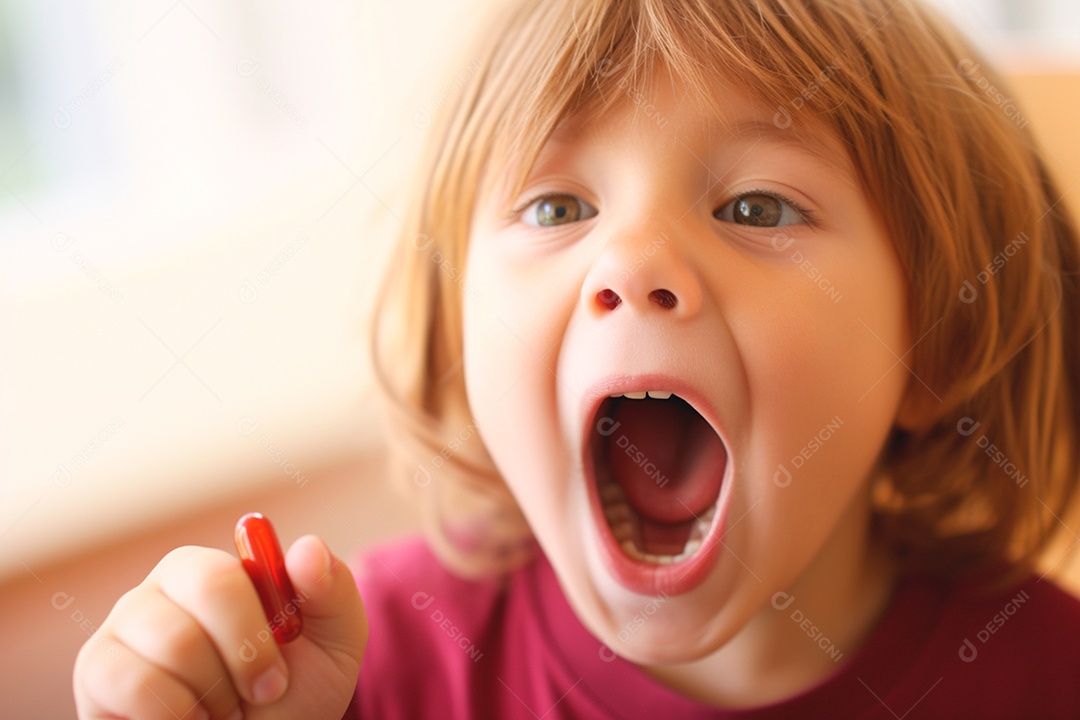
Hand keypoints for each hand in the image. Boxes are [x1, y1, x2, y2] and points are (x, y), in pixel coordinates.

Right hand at [73, 535, 366, 719]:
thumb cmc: (290, 696)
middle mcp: (162, 588)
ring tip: (218, 709)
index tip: (275, 677)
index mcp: (215, 570)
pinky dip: (174, 714)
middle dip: (240, 661)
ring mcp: (121, 628)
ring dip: (212, 695)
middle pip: (199, 596)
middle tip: (255, 698)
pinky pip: (132, 682)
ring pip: (173, 645)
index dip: (253, 631)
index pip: (224, 573)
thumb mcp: (332, 645)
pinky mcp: (96, 672)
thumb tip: (306, 547)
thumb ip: (332, 591)